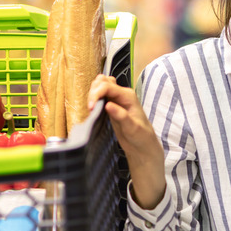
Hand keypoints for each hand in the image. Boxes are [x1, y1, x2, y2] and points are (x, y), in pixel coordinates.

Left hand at [88, 74, 165, 209]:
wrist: (143, 148)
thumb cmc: (130, 131)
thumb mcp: (116, 113)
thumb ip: (108, 97)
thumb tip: (97, 83)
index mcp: (122, 95)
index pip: (103, 82)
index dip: (92, 89)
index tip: (88, 104)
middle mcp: (126, 97)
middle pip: (104, 82)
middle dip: (93, 90)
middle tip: (90, 104)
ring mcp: (130, 109)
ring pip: (111, 89)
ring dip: (99, 93)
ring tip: (94, 105)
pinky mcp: (133, 124)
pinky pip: (123, 114)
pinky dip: (116, 111)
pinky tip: (110, 108)